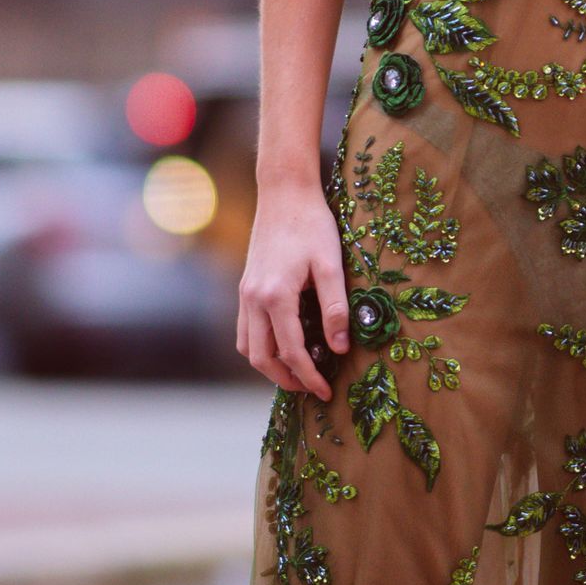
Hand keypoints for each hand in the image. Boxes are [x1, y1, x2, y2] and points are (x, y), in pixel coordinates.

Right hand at [238, 187, 349, 399]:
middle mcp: (253, 299)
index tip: (326, 391)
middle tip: (310, 388)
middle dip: (285, 379)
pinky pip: (245, 330)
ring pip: (247, 346)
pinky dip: (260, 347)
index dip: (309, 376)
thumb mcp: (330, 264)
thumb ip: (335, 307)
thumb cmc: (312, 225)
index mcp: (275, 296)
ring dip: (269, 366)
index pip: (291, 351)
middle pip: (261, 357)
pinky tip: (281, 345)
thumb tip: (340, 348)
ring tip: (296, 372)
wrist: (283, 193)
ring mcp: (245, 293)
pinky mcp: (245, 287)